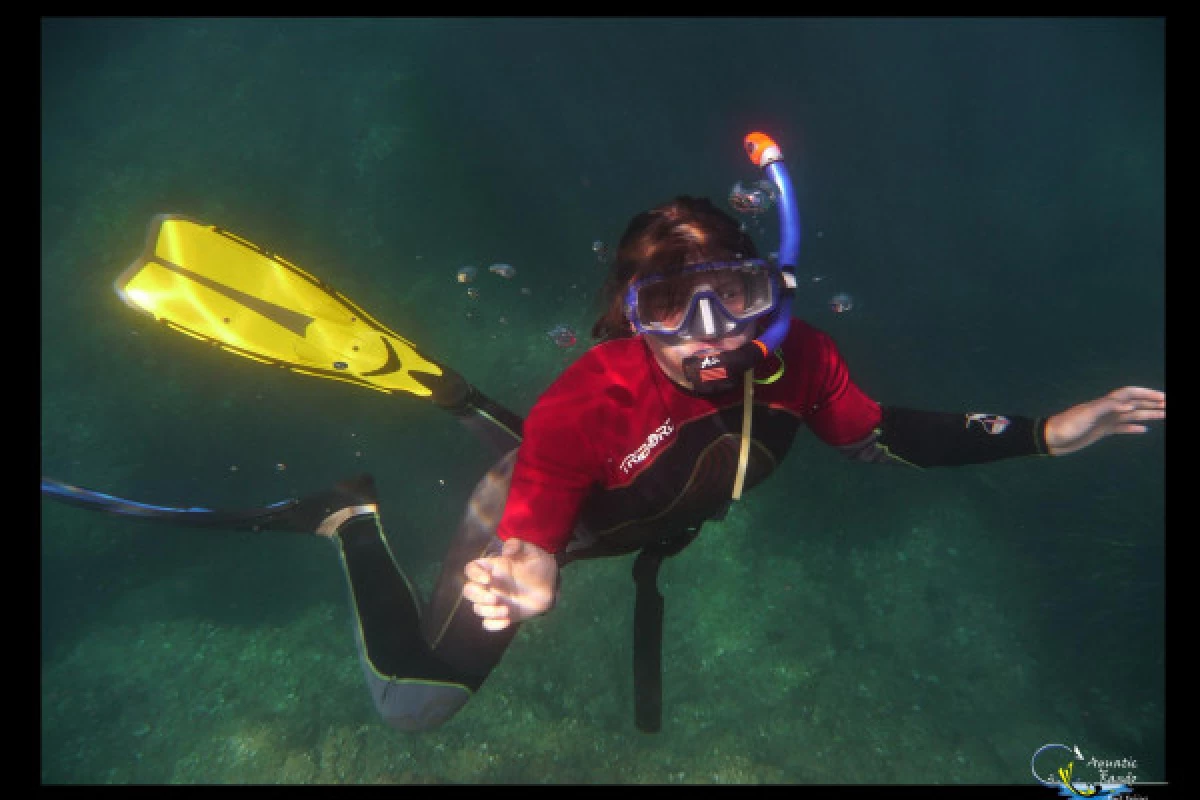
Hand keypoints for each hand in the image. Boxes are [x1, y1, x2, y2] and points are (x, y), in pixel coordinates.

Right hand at [462, 537, 558, 631]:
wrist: (551, 585)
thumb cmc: (539, 565)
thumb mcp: (532, 551)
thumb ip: (519, 546)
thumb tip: (507, 551)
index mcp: (492, 568)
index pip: (471, 569)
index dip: (474, 574)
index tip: (487, 579)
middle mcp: (489, 585)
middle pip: (468, 591)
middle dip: (477, 596)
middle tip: (495, 599)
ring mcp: (494, 601)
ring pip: (477, 608)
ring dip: (488, 611)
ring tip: (507, 610)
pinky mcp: (501, 615)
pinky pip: (488, 624)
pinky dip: (493, 625)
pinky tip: (507, 621)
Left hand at [1044, 386, 1164, 455]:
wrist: (1051, 438)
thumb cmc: (1066, 425)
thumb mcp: (1087, 414)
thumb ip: (1107, 407)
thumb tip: (1130, 405)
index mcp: (1105, 403)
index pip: (1130, 394)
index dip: (1147, 394)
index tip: (1163, 397)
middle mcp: (1107, 410)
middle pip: (1135, 404)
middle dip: (1152, 403)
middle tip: (1169, 405)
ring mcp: (1105, 420)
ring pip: (1132, 416)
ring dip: (1148, 415)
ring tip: (1166, 415)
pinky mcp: (1101, 431)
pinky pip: (1121, 428)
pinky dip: (1133, 428)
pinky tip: (1144, 430)